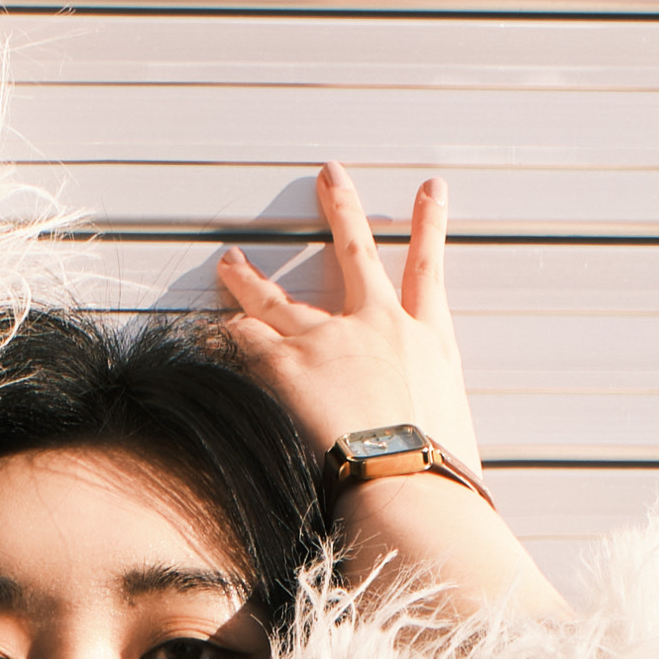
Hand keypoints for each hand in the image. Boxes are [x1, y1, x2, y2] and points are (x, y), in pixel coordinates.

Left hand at [212, 165, 484, 477]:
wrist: (408, 483)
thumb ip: (438, 422)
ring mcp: (328, 341)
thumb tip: (434, 442)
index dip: (430, 225)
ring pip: (277, 299)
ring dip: (248, 278)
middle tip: (331, 176)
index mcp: (429, 342)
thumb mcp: (456, 436)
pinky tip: (203, 330)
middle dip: (342, 209)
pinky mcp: (287, 366)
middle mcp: (377, 327)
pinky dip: (220, 336)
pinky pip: (242, 342)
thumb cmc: (440, 475)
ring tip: (229, 260)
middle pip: (355, 253)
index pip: (429, 270)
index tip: (432, 190)